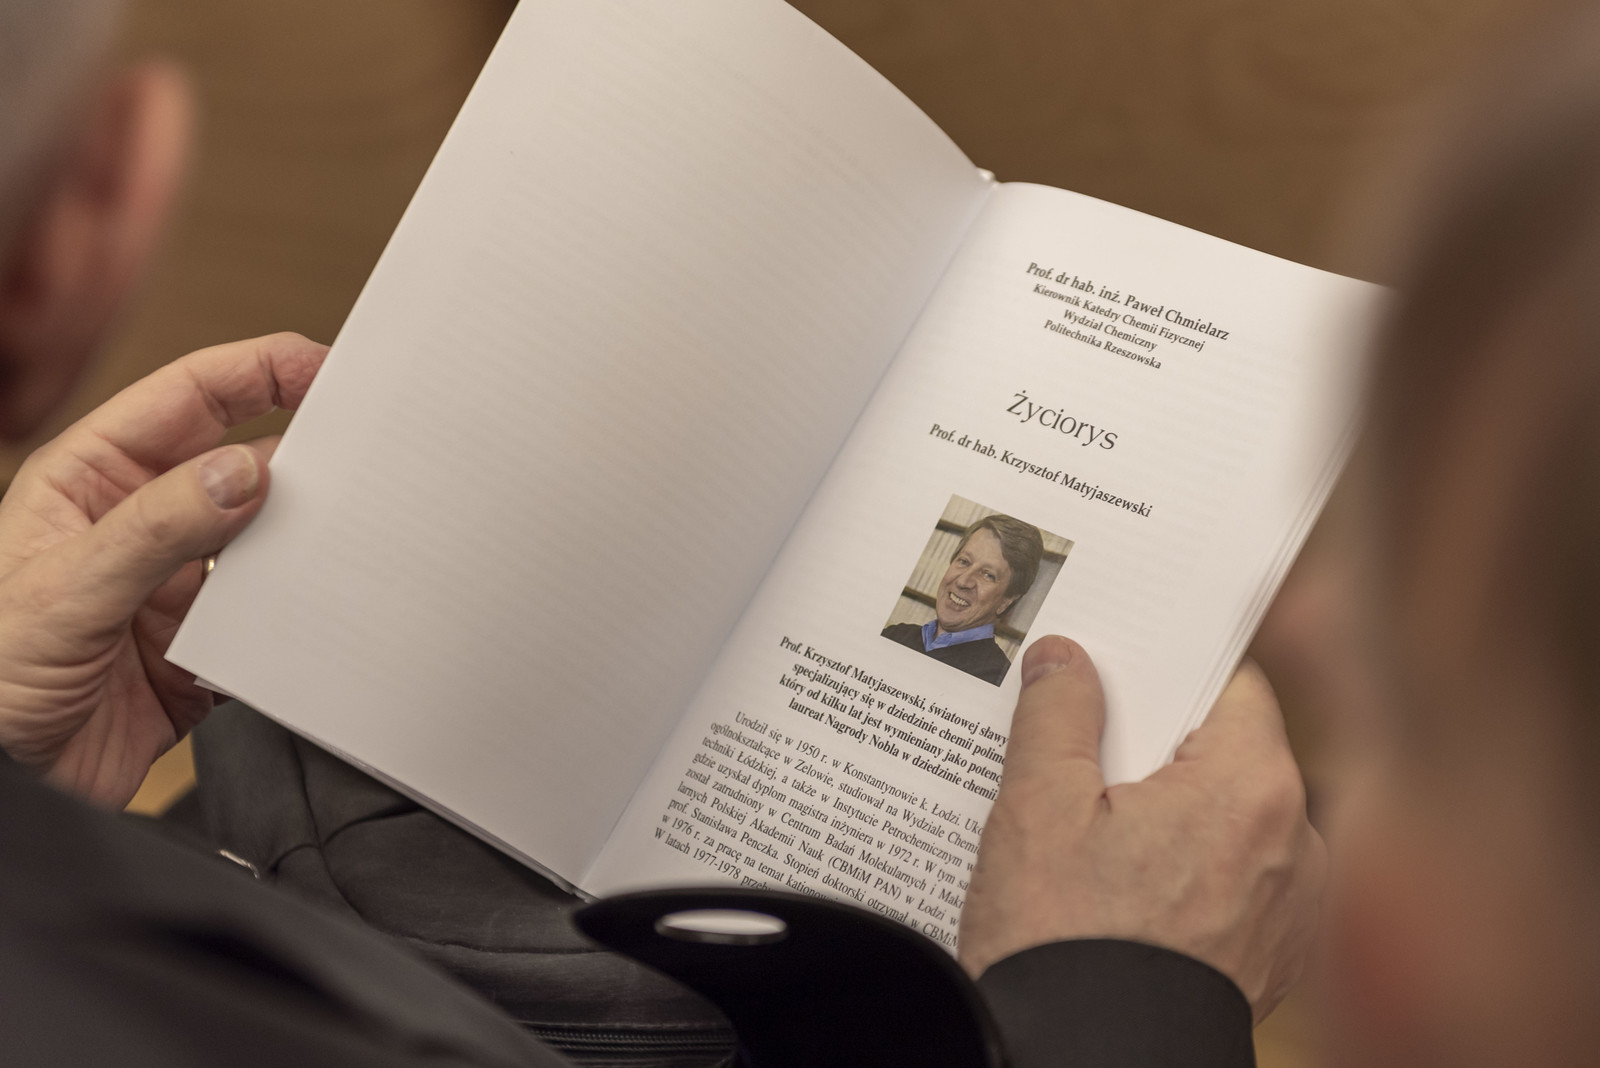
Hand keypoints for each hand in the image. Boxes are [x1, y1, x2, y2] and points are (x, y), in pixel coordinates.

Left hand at [0, 333, 325, 805]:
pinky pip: (270, 622)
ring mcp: (173, 588)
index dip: (261, 370)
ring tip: (347, 542)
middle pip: (241, 465)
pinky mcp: (202, 653)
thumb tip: (245, 472)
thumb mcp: (64, 592)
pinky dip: (300, 620)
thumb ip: (156, 530)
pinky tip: (320, 618)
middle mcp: (140, 526)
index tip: (326, 365)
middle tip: (362, 456)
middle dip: (303, 457)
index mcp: (94, 480)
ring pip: (266, 544)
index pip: (191, 400)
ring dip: (305, 544)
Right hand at [959, 636, 1325, 1021]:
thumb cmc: (1068, 943)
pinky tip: (1124, 889)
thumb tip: (1065, 659)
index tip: (1124, 668)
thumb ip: (1057, 715)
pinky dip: (1189, 873)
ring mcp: (1294, 908)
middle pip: (1228, 754)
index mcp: (1253, 786)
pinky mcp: (1276, 957)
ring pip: (1229, 821)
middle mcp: (1298, 842)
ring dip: (1173, 814)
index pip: (1231, 684)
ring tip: (1094, 834)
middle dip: (1158, 748)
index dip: (1172, 669)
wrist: (1089, 1064)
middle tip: (1085, 754)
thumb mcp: (1040, 807)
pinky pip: (1236, 883)